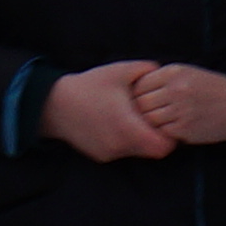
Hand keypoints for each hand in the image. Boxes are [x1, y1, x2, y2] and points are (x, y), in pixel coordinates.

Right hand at [40, 64, 176, 161]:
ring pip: (138, 152)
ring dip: (141, 139)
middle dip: (157, 137)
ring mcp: (110, 153)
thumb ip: (147, 69)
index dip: (171, 135)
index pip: (164, 146)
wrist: (53, 104)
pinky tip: (115, 123)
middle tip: (153, 119)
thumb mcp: (120, 71)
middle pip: (153, 151)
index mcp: (128, 127)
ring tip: (133, 118)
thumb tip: (164, 71)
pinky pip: (122, 151)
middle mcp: (121, 145)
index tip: (166, 120)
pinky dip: (125, 140)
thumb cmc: (90, 86)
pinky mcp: (101, 156)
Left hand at [129, 63, 225, 149]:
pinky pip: (162, 132)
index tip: (143, 99)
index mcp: (173, 73)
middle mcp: (175, 90)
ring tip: (161, 120)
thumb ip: (162, 78)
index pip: (139, 85)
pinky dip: (163, 131)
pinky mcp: (185, 129)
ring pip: (149, 120)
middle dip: (141, 110)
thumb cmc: (209, 87)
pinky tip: (172, 127)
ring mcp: (179, 110)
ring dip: (151, 122)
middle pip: (141, 104)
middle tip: (148, 113)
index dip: (138, 94)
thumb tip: (133, 88)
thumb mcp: (187, 72)